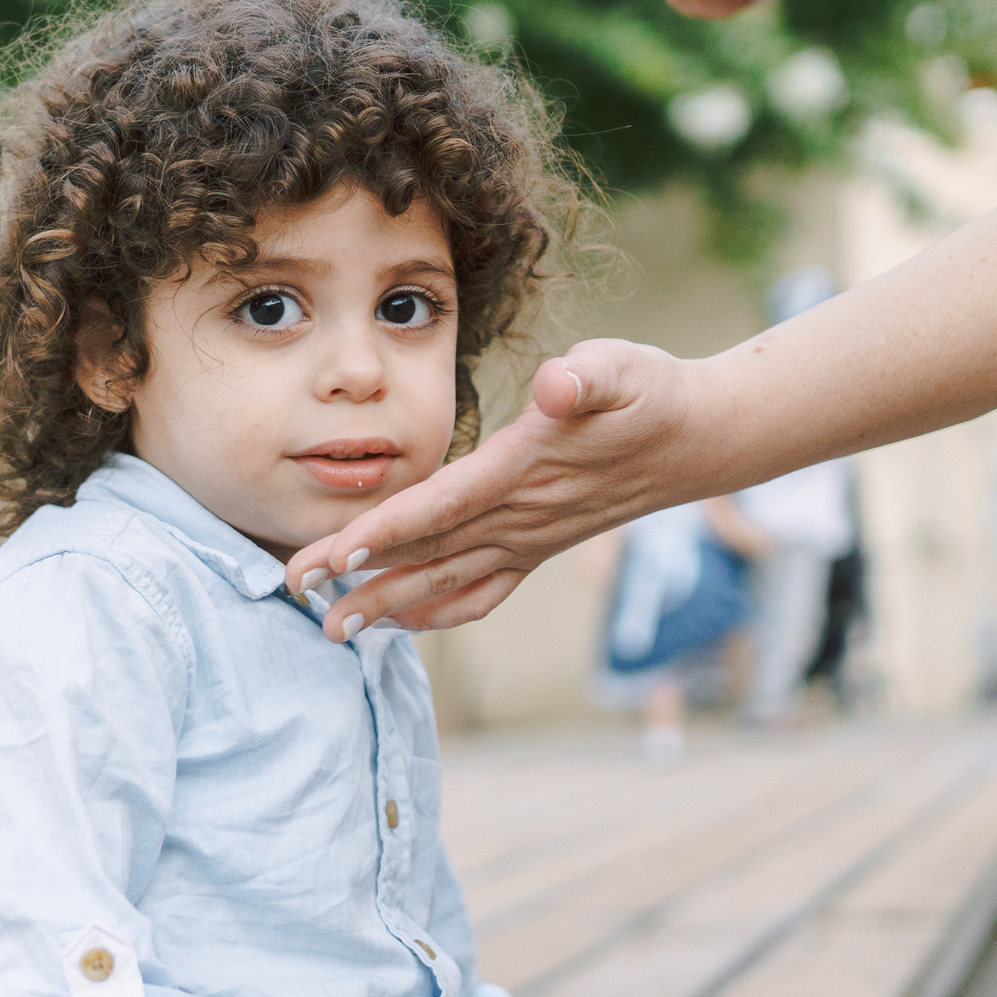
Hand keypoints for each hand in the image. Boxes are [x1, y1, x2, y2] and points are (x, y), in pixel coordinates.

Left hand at [288, 339, 704, 637]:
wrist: (701, 440)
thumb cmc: (652, 394)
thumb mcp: (625, 367)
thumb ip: (590, 376)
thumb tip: (558, 384)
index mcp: (525, 471)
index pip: (443, 507)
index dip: (388, 533)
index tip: (338, 554)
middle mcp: (522, 517)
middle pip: (427, 553)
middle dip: (360, 577)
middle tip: (296, 592)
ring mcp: (529, 539)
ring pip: (446, 581)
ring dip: (387, 607)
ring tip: (331, 629)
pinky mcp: (536, 548)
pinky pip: (480, 593)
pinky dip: (437, 613)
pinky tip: (399, 625)